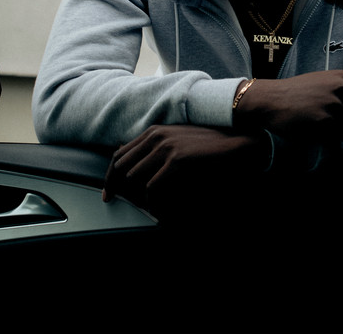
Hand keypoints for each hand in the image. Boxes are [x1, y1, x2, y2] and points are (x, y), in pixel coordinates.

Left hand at [102, 125, 266, 206]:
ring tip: (141, 209)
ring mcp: (166, 146)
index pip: (119, 153)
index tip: (108, 191)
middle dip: (114, 187)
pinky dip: (151, 202)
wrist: (233, 142)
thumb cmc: (207, 145)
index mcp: (153, 131)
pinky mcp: (177, 159)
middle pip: (121, 165)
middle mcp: (156, 136)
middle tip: (114, 202)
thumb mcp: (178, 141)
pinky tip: (156, 210)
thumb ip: (157, 149)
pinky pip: (153, 186)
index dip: (110, 174)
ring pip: (134, 177)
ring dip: (135, 197)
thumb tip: (136, 167)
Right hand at [233, 70, 342, 141]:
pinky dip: (324, 137)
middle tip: (322, 115)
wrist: (270, 100)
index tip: (336, 110)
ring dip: (335, 131)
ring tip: (316, 120)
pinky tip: (309, 126)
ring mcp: (333, 104)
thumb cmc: (300, 93)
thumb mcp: (330, 85)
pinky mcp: (324, 121)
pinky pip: (335, 138)